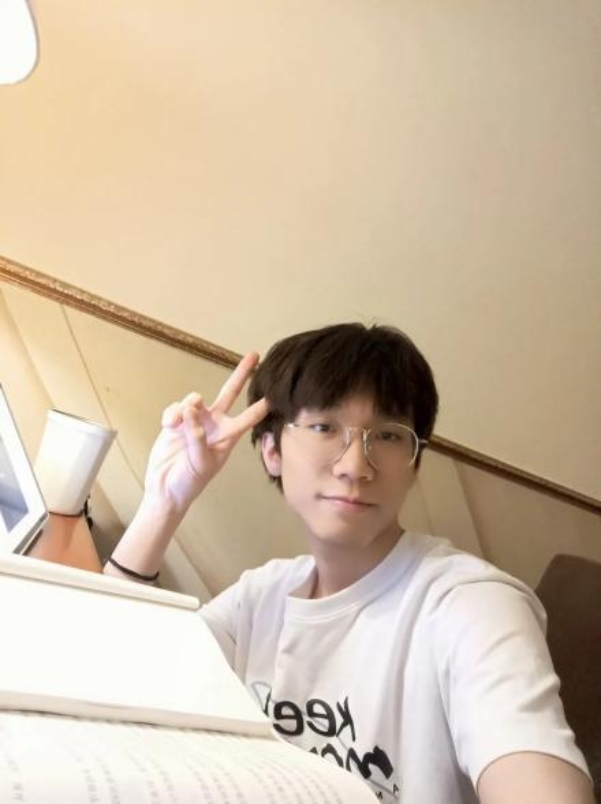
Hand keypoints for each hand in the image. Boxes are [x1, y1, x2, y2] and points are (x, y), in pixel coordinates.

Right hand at [143, 352, 268, 512]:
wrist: (166, 487)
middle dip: (241, 374)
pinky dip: (171, 414)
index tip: (275, 393)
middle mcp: (215, 424)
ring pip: (195, 399)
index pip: (249, 418)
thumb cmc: (190, 480)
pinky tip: (168, 427)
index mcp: (228, 436)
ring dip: (186, 407)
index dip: (261, 406)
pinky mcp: (177, 421)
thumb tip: (192, 409)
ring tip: (177, 423)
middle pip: (230, 393)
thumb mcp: (200, 462)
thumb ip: (197, 435)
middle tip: (254, 355)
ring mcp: (195, 420)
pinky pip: (176, 407)